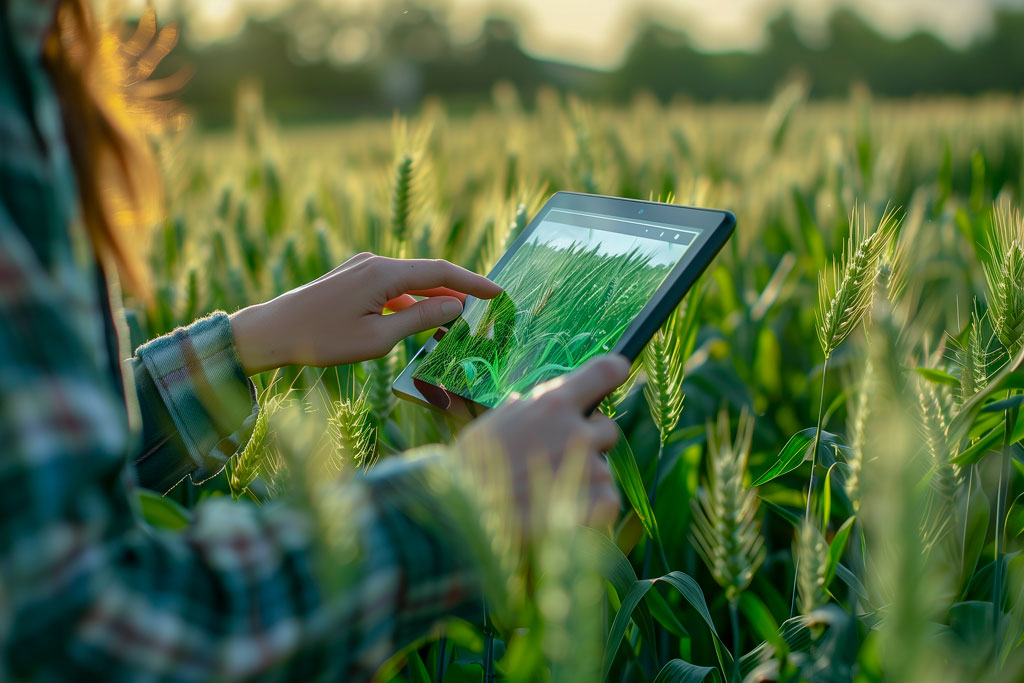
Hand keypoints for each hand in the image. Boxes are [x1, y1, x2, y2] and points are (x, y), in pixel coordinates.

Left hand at [229, 252, 501, 374]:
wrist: (269, 332)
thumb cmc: (321, 340)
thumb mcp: (377, 339)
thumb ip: (420, 320)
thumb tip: (455, 307)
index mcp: (383, 272)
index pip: (441, 272)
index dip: (473, 282)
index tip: (499, 293)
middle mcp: (373, 261)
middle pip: (428, 274)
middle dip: (458, 291)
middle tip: (486, 310)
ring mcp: (360, 267)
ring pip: (410, 281)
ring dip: (433, 299)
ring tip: (458, 321)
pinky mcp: (351, 277)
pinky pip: (392, 286)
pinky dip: (411, 301)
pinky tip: (419, 320)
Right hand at [456, 355, 629, 534]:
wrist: (463, 511)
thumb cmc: (471, 467)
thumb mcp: (496, 422)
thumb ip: (525, 411)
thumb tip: (528, 402)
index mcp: (552, 403)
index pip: (605, 371)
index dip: (615, 370)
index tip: (617, 373)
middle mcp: (575, 430)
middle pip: (609, 430)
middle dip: (590, 444)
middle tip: (557, 460)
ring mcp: (587, 467)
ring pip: (605, 470)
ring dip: (586, 482)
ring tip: (549, 493)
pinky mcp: (592, 503)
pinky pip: (609, 501)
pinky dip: (593, 510)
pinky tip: (564, 512)